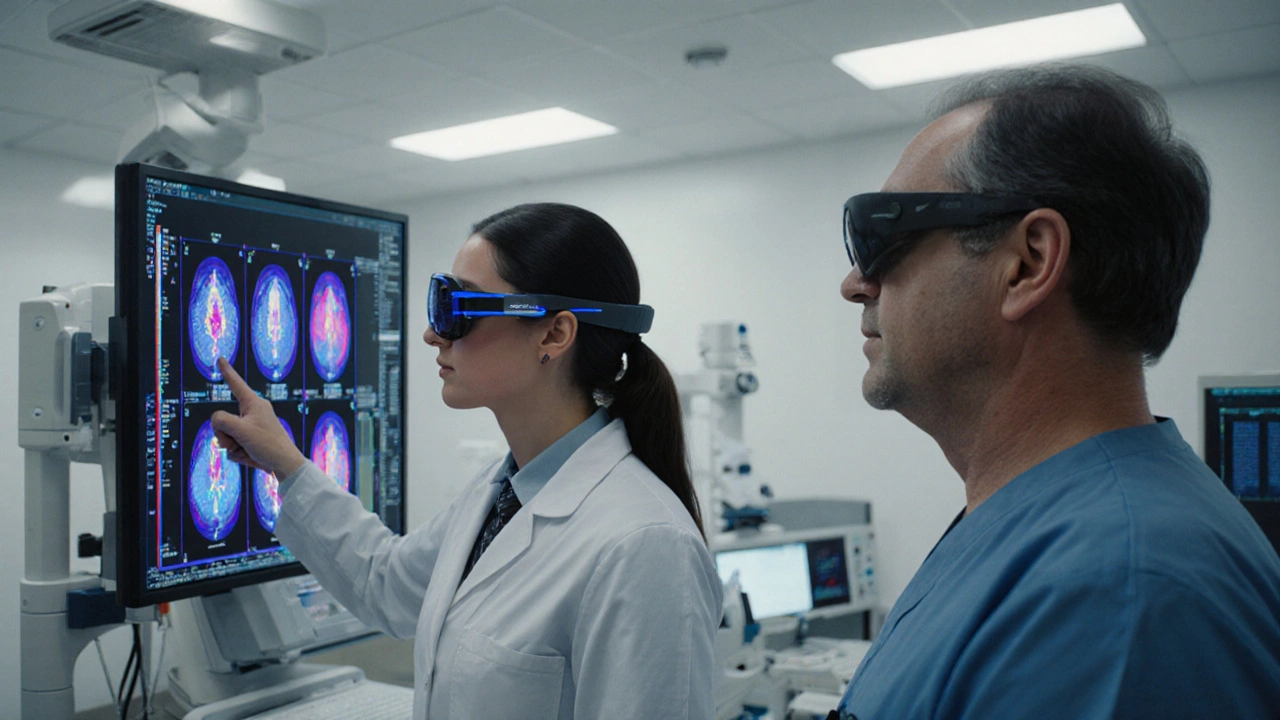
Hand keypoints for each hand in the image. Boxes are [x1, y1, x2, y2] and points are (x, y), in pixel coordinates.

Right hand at [210, 357, 305, 477]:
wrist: (285, 465)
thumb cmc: (267, 444)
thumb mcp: (240, 429)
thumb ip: (221, 420)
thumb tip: (218, 423)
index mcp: (254, 404)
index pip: (236, 384)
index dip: (227, 371)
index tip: (221, 359)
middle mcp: (253, 413)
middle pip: (223, 419)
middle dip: (224, 434)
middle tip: (237, 442)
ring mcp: (252, 428)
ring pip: (227, 435)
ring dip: (231, 446)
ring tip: (247, 450)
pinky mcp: (252, 441)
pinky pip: (234, 447)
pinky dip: (238, 454)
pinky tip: (250, 457)